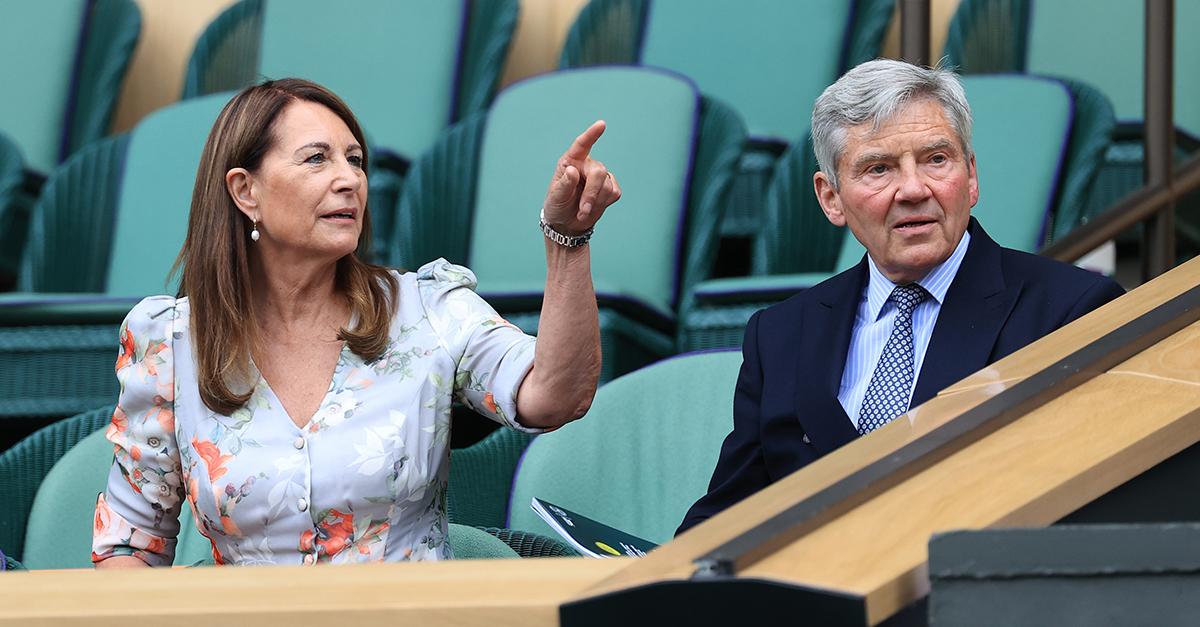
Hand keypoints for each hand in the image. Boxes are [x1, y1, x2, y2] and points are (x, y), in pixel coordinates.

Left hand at [542, 120, 621, 235]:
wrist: (567, 222)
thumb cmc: (558, 205)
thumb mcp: (556, 196)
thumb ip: (564, 184)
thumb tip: (572, 170)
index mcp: (571, 161)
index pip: (581, 145)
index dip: (591, 134)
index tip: (602, 124)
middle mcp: (587, 165)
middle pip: (598, 172)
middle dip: (591, 194)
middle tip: (582, 211)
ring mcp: (601, 175)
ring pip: (606, 185)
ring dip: (595, 202)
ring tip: (582, 211)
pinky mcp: (611, 187)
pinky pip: (614, 192)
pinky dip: (603, 204)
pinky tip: (593, 206)